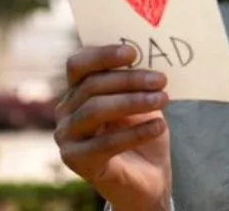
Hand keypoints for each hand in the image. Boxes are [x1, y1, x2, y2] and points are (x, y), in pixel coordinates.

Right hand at [55, 44, 171, 210]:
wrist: (146, 176)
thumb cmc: (142, 130)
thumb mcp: (141, 99)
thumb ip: (136, 80)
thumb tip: (149, 54)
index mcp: (77, 89)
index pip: (79, 64)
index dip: (103, 55)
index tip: (133, 52)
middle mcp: (65, 110)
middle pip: (92, 86)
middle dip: (129, 80)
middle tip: (161, 80)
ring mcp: (67, 136)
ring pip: (95, 110)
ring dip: (133, 102)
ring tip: (163, 99)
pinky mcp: (76, 161)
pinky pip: (105, 143)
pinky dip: (135, 133)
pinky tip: (159, 126)